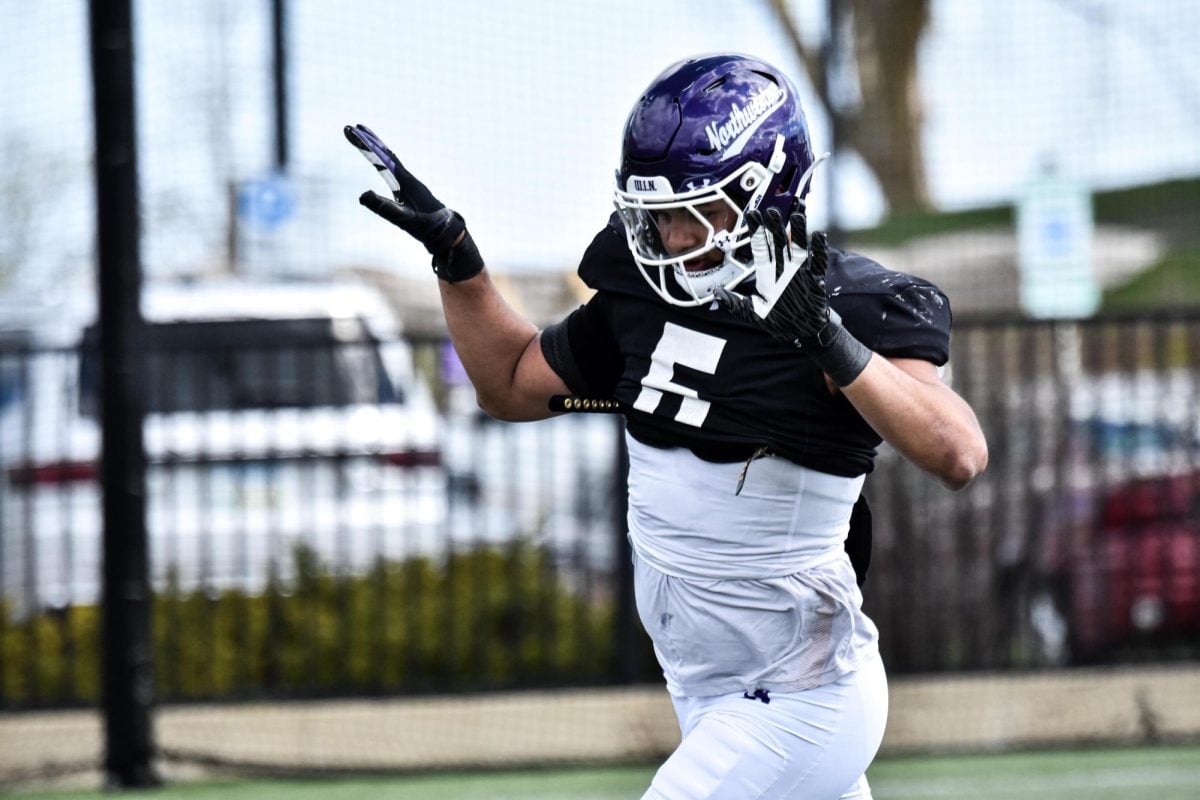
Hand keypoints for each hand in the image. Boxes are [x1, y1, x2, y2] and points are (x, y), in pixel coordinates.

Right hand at [344, 123, 482, 282]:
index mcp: (406, 182)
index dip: (366, 144)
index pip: (382, 157)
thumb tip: (362, 194)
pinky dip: (385, 159)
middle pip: (385, 153)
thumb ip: (385, 208)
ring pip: (390, 159)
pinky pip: (395, 169)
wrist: (448, 235)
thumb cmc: (428, 228)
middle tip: (352, 127)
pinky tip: (383, 161)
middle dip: (368, 140)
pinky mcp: (411, 190)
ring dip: (377, 147)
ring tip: (365, 136)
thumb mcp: (405, 219)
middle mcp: (408, 178)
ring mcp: (410, 183)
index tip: (352, 131)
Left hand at [715, 209, 871, 386]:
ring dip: (798, 233)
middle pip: (779, 242)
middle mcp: (783, 268)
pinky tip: (818, 236)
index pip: (761, 247)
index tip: (752, 214)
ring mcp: (800, 272)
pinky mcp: (816, 280)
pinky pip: (818, 263)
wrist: (801, 332)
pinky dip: (818, 251)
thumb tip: (715, 293)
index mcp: (767, 273)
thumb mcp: (752, 313)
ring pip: (798, 248)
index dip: (756, 231)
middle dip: (774, 227)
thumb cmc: (778, 319)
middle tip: (771, 210)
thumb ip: (735, 303)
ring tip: (797, 216)